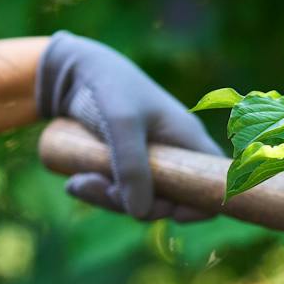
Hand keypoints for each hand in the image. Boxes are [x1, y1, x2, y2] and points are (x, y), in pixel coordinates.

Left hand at [34, 31, 222, 220]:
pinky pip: (120, 192)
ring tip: (76, 183)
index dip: (200, 204)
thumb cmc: (107, 86)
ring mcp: (149, 161)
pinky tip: (75, 182)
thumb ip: (132, 166)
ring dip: (108, 199)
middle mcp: (174, 153)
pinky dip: (98, 192)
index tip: (170, 213)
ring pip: (139, 201)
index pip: (213, 182)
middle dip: (136, 205)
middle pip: (171, 201)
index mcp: (188, 139)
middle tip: (102, 190)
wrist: (70, 70)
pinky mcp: (125, 164)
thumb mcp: (121, 123)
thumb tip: (140, 213)